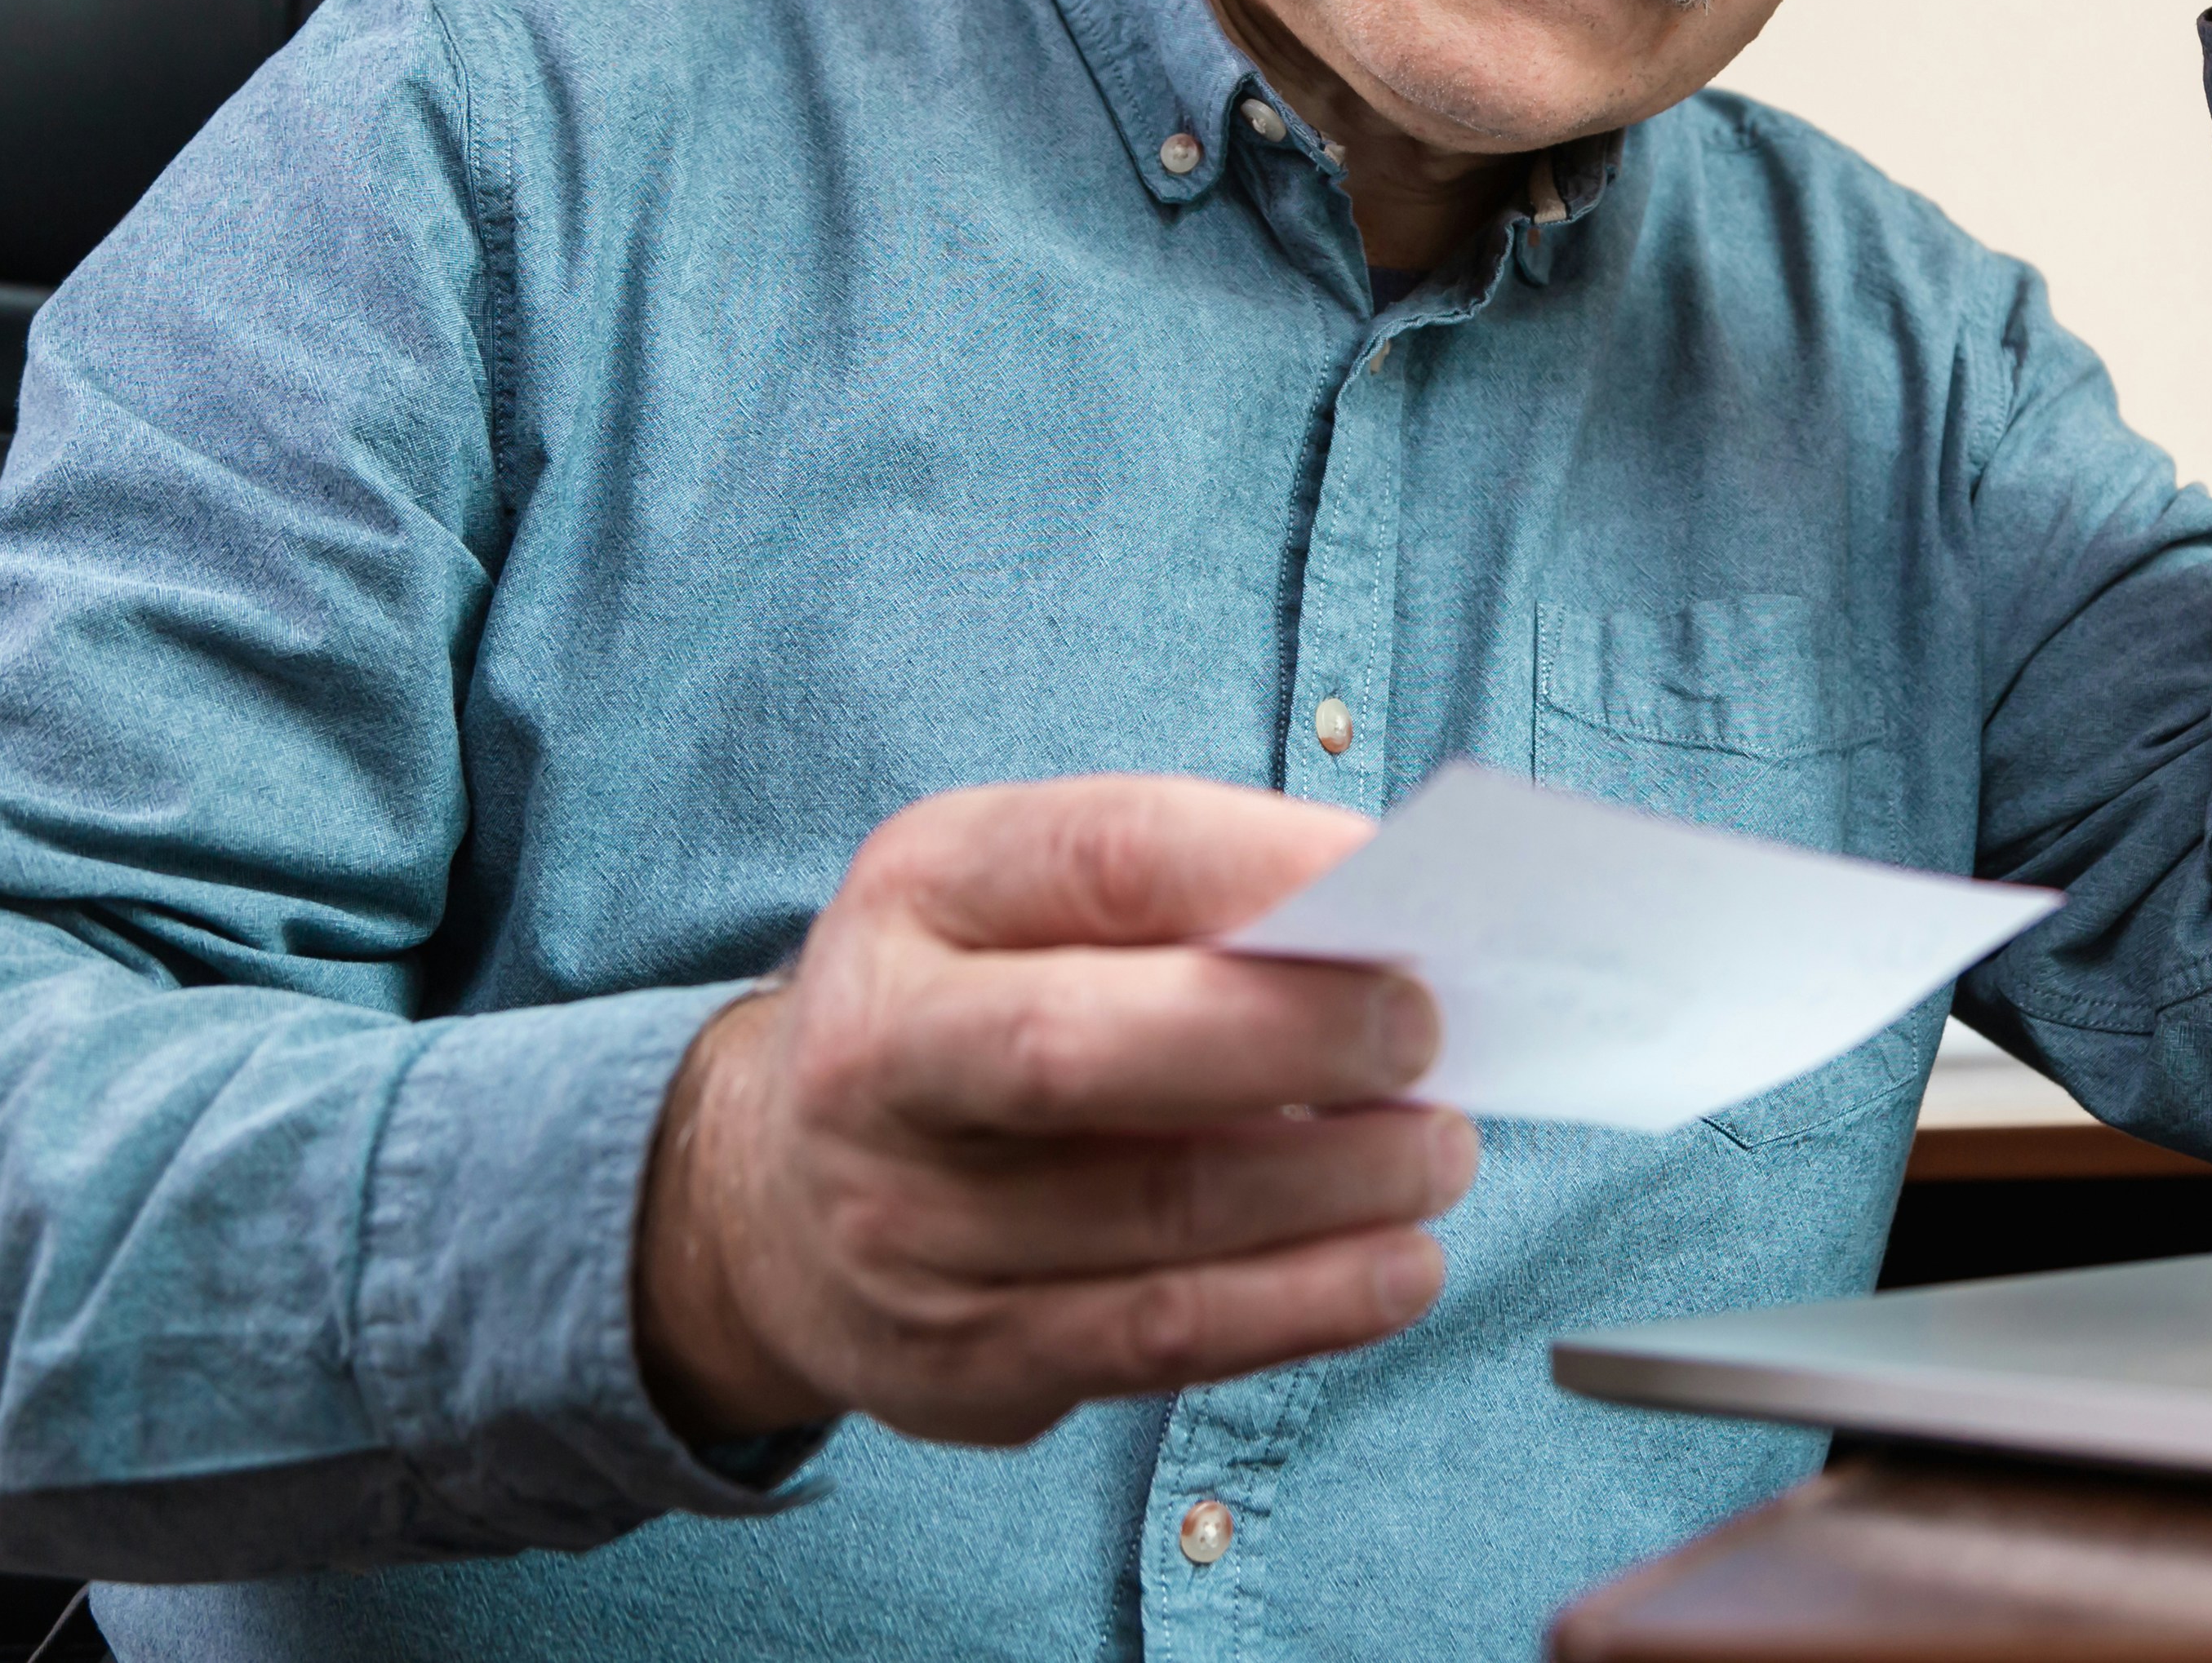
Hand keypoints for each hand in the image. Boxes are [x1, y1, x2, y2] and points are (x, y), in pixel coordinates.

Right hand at [635, 775, 1473, 1448]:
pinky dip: (1309, 1303)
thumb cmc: (968, 1009)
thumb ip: (1181, 896)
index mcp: (918, 893)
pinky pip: (1164, 1336)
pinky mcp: (965, 1356)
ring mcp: (908, 1222)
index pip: (1101, 855)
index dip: (1262, 863)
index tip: (1389, 878)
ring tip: (1441, 1150)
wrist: (770, 1198)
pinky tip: (1397, 1267)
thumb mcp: (1025, 898)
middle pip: (1085, 1048)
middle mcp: (880, 1056)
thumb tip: (1390, 932)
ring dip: (1338, 1183)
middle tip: (1423, 1030)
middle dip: (1288, 1035)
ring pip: (1154, 1211)